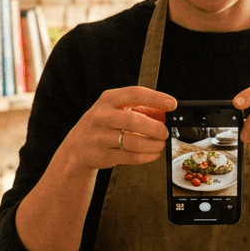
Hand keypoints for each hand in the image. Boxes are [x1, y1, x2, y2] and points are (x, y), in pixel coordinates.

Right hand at [59, 86, 175, 170]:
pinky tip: (153, 154)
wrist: (78, 147)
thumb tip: (165, 113)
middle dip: (155, 128)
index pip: (135, 94)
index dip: (156, 98)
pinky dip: (146, 157)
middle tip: (164, 132)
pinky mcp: (102, 155)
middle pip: (133, 120)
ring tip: (160, 144)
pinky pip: (129, 157)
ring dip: (152, 145)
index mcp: (108, 99)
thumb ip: (140, 110)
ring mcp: (100, 137)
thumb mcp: (117, 110)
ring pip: (132, 142)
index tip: (172, 104)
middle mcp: (101, 116)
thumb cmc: (103, 125)